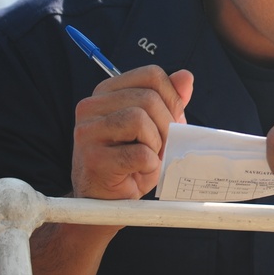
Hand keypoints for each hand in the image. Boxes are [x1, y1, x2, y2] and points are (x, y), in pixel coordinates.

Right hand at [72, 66, 193, 199]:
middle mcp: (91, 106)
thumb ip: (169, 100)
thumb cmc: (132, 159)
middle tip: (162, 145)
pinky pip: (138, 153)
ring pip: (139, 120)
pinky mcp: (93, 158)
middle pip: (148, 98)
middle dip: (166, 124)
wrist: (108, 199)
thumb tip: (186, 77)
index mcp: (107, 92)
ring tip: (150, 156)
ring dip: (156, 144)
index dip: (172, 97)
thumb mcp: (156, 125)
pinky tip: (140, 170)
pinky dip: (149, 164)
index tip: (172, 119)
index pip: (151, 75)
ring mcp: (87, 132)